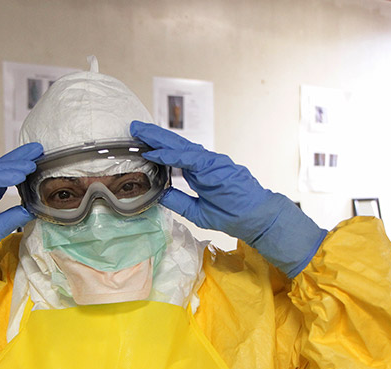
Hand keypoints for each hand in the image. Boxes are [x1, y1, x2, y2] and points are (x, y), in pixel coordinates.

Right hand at [0, 142, 42, 313]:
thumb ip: (10, 219)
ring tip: (31, 163)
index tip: (37, 161)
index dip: (21, 168)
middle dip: (19, 159)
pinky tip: (17, 174)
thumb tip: (30, 210)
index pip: (5, 177)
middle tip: (37, 150)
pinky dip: (1, 176)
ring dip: (13, 166)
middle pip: (0, 169)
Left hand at [130, 121, 325, 277]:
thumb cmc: (232, 214)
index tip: (140, 145)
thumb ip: (178, 201)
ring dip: (159, 139)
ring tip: (141, 132)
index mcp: (200, 172)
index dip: (157, 149)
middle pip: (175, 146)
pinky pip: (190, 158)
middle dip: (154, 137)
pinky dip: (172, 155)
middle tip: (134, 127)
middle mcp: (205, 162)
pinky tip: (156, 152)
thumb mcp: (196, 211)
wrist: (256, 218)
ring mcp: (211, 161)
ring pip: (181, 146)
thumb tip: (158, 194)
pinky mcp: (216, 166)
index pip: (174, 156)